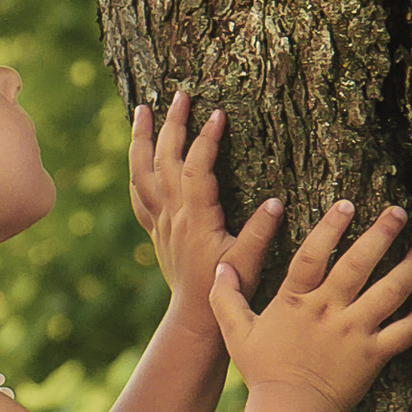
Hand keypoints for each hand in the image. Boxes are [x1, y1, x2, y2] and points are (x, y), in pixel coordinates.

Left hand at [129, 89, 281, 339]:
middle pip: (165, 160)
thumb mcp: (250, 263)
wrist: (193, 317)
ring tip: (143, 109)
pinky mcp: (155, 229)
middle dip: (173, 124)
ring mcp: (160, 221)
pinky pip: (138, 193)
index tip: (218, 113)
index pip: (197, 169)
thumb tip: (276, 202)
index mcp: (197, 219)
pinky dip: (136, 169)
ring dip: (142, 139)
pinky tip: (138, 152)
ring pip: (142, 173)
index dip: (206, 140)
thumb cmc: (226, 289)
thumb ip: (261, 233)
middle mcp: (173, 215)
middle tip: (180, 95)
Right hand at [209, 199, 411, 411]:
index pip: (314, 253)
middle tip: (398, 212)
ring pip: (390, 292)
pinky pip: (404, 332)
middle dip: (381, 233)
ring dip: (409, 269)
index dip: (330, 226)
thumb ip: (226, 296)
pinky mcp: (373, 355)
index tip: (347, 204)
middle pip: (359, 263)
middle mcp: (329, 311)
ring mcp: (354, 332)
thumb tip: (220, 266)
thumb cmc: (263, 372)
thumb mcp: (235, 332)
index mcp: (297, 301)